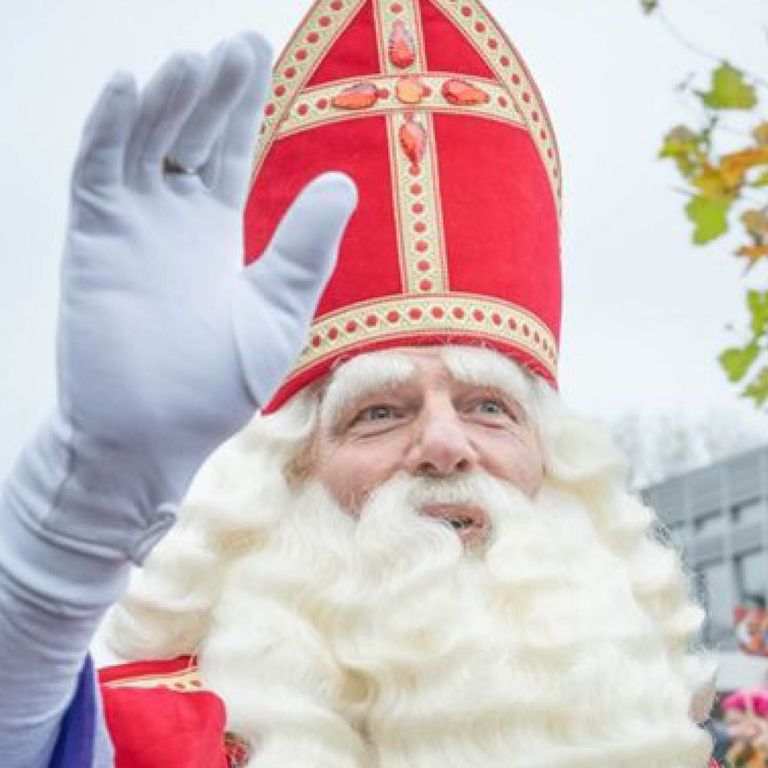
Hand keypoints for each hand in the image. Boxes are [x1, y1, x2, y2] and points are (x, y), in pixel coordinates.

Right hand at [43, 34, 355, 559]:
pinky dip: (110, 128)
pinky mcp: (93, 241)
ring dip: (166, 99)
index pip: (228, 150)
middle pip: (190, 134)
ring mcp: (130, 226)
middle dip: (211, 91)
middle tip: (237, 46)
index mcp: (217, 233)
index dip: (241, 104)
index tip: (257, 55)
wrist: (153, 438)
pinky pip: (97, 171)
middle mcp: (172, 220)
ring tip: (194, 62)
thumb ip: (306, 250)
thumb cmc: (216, 388)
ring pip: (144, 141)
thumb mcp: (276, 312)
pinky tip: (131, 88)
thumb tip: (343, 183)